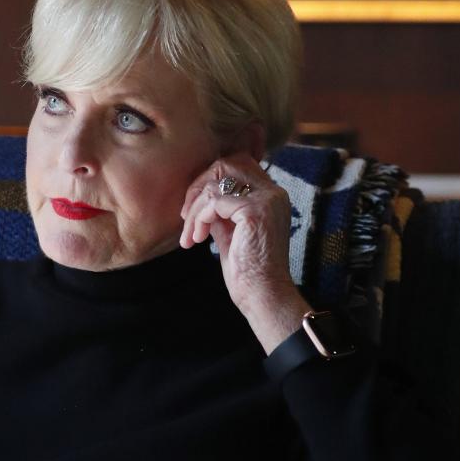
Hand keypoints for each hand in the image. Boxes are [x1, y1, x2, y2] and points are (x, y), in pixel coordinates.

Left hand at [179, 157, 310, 352]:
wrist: (264, 296)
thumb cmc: (247, 271)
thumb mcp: (230, 233)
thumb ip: (220, 211)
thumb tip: (199, 198)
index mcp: (271, 195)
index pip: (236, 165)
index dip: (209, 180)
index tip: (194, 210)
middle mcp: (273, 192)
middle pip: (225, 165)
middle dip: (198, 187)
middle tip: (186, 216)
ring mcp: (266, 199)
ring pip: (215, 184)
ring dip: (194, 209)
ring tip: (191, 235)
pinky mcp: (255, 211)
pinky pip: (214, 201)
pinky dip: (199, 218)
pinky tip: (198, 239)